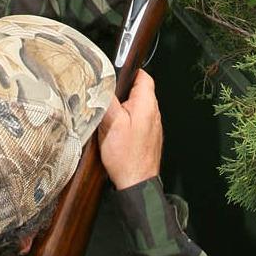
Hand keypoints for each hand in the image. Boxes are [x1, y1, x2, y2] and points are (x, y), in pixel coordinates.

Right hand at [97, 70, 162, 189]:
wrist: (136, 183)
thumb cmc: (125, 156)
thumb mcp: (111, 123)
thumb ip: (107, 99)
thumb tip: (102, 82)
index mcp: (146, 104)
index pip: (143, 76)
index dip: (128, 72)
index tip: (114, 76)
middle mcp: (153, 113)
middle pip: (138, 91)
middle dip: (121, 92)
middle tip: (107, 100)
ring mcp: (152, 126)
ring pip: (136, 106)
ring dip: (123, 108)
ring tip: (109, 117)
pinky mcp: (148, 136)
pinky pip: (137, 121)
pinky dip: (126, 121)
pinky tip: (116, 131)